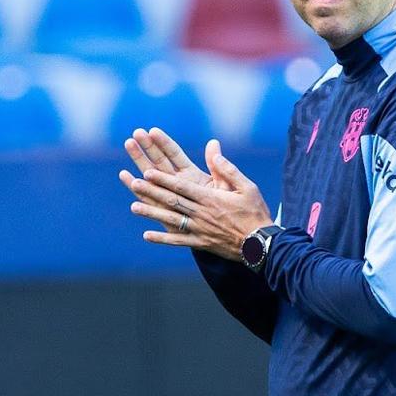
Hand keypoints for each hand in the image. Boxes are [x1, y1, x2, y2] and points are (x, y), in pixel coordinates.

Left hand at [122, 133, 273, 261]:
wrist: (261, 244)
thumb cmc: (255, 213)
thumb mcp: (246, 186)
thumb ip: (228, 169)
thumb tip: (214, 150)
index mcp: (211, 198)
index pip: (182, 187)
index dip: (164, 179)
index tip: (148, 172)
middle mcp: (201, 213)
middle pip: (172, 200)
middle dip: (152, 191)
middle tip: (134, 183)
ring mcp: (199, 229)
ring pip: (171, 220)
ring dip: (152, 213)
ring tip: (133, 207)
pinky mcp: (201, 243)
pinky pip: (178, 241)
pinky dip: (162, 239)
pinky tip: (147, 235)